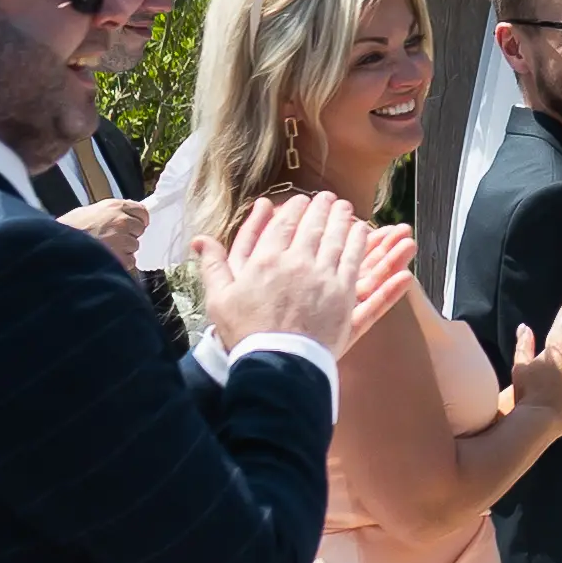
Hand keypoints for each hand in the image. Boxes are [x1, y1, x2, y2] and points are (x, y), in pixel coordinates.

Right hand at [59, 195, 149, 265]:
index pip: (141, 211)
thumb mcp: (85, 212)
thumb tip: (116, 217)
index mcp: (114, 206)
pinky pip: (130, 261)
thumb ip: (106, 213)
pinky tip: (106, 260)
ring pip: (134, 246)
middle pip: (139, 229)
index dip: (137, 219)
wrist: (58, 249)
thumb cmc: (67, 230)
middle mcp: (122, 220)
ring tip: (105, 251)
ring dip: (124, 250)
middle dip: (130, 235)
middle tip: (113, 240)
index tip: (133, 225)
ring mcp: (123, 239)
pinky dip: (121, 264)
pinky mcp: (121, 258)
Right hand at [201, 191, 403, 364]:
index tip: (301, 201)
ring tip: (346, 208)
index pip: (284, 224)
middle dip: (321, 208)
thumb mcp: (220, 299)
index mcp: (266, 260)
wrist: (277, 364)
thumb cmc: (245, 335)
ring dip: (342, 220)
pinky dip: (358, 242)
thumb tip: (200, 239)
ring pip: (336, 238)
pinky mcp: (343, 294)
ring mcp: (323, 277)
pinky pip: (353, 259)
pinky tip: (361, 232)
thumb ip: (212, 265)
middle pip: (313, 227)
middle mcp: (297, 263)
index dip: (294, 209)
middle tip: (328, 198)